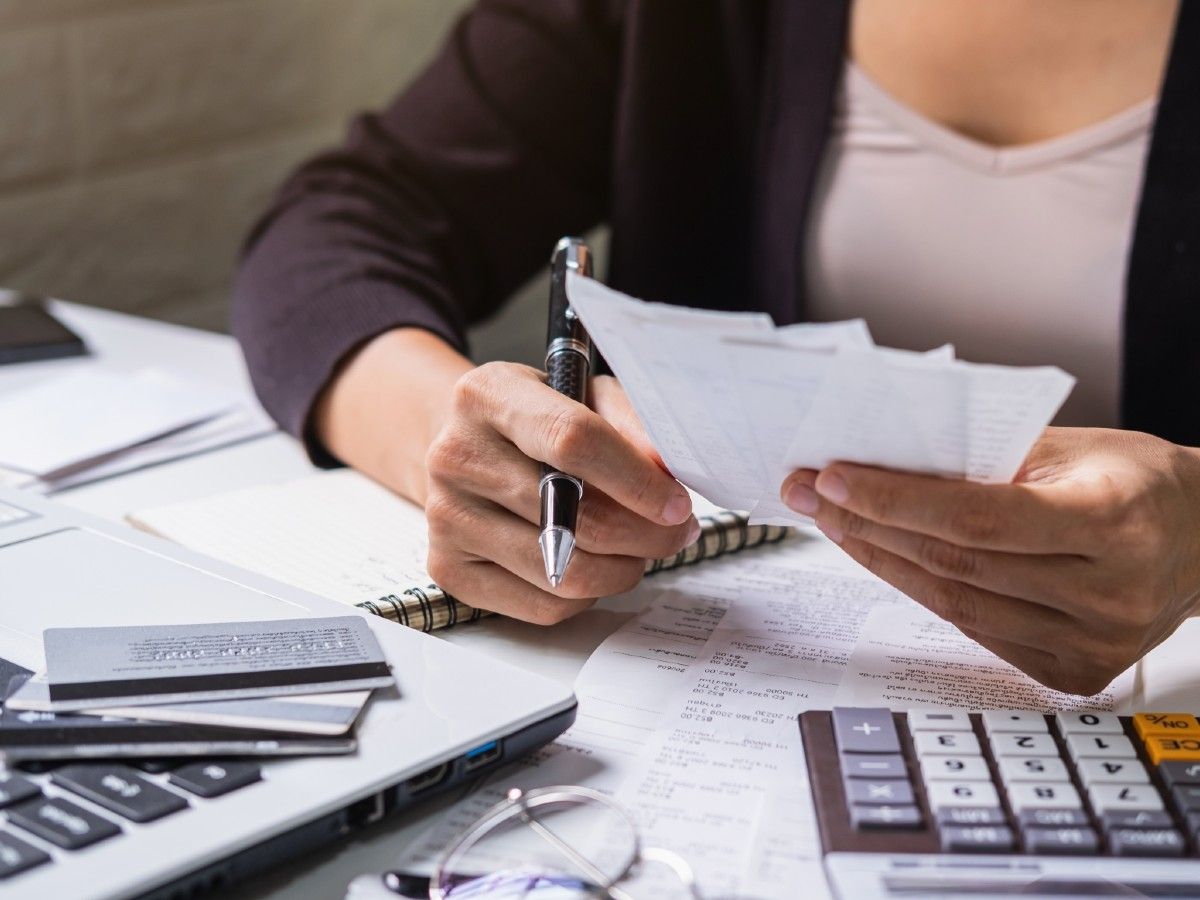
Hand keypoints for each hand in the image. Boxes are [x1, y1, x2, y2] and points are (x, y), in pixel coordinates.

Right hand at [424, 362, 696, 623]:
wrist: (466, 446)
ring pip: (564, 573)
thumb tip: (666, 476)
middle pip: (574, 518)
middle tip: (675, 531)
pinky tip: (594, 565)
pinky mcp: (450, 568)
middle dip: (645, 534)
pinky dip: (587, 595)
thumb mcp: (585, 395)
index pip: (572, 441)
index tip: (676, 503)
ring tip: (638, 549)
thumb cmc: (536, 420)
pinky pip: (543, 605)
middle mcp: (457, 456)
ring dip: (622, 569)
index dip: (636, 480)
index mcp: (488, 396)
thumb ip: (629, 424)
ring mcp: (448, 518)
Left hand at [780, 427, 1199, 694]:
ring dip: (881, 561)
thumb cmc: (1138, 483)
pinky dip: (922, 591)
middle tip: (810, 495)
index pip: (981, 517)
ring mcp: (1092, 644)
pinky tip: (885, 559)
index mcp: (1115, 522)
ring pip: (955, 603)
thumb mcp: (1074, 448)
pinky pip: (975, 629)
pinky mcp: (1072, 672)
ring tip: (834, 524)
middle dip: (869, 526)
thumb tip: (888, 461)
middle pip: (957, 563)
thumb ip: (990, 457)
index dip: (898, 500)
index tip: (834, 479)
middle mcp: (1109, 594)